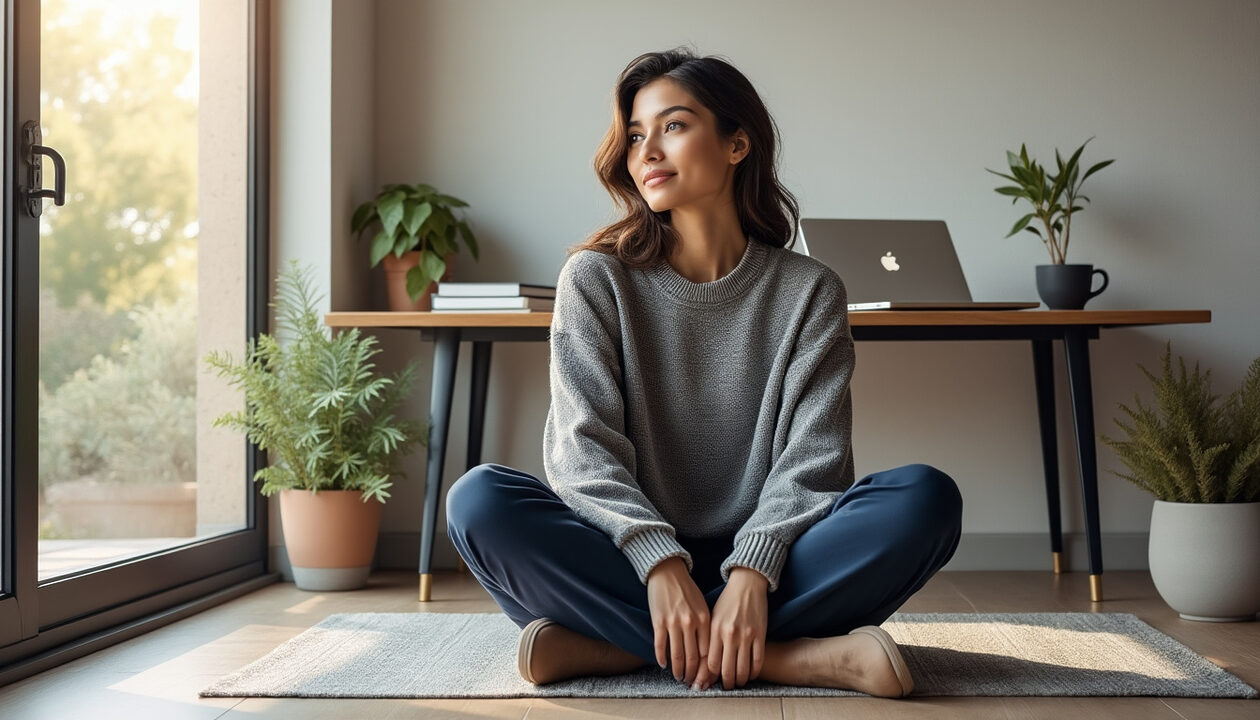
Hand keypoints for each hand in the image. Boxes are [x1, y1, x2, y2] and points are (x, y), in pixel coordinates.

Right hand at [645, 557, 710, 685]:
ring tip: (679, 677)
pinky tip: (663, 665)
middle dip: (692, 674)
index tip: (705, 675)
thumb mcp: (703, 605)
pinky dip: (661, 658)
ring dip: (678, 670)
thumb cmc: (687, 589)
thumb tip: (708, 651)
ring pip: (677, 655)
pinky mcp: (658, 621)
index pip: (708, 651)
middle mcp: (690, 622)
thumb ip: (706, 626)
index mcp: (704, 619)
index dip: (706, 667)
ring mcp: (673, 622)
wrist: (668, 571)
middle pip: (693, 657)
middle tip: (691, 683)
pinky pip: (660, 645)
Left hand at [693, 567, 767, 690]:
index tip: (711, 681)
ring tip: (739, 683)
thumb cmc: (727, 601)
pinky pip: (758, 661)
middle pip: (727, 670)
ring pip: (743, 669)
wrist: (747, 584)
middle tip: (726, 687)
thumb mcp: (711, 617)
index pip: (711, 663)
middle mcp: (729, 634)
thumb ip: (708, 638)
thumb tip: (704, 662)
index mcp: (714, 630)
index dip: (711, 676)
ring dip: (740, 681)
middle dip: (726, 683)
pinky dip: (755, 672)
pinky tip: (752, 675)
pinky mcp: (760, 634)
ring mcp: (746, 635)